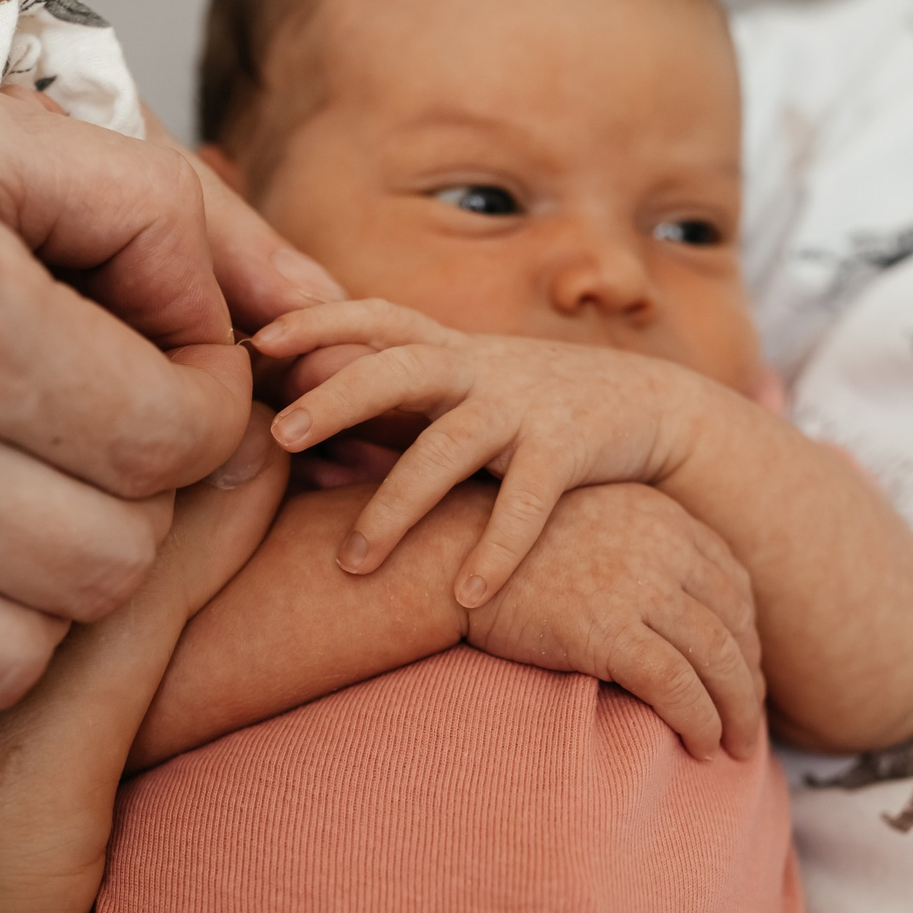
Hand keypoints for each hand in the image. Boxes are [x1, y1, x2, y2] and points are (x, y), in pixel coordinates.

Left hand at [252, 299, 711, 608]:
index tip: (257, 341)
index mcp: (451, 351)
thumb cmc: (535, 407)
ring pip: (449, 447)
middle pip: (398, 369)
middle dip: (337, 397)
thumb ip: (397, 402)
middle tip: (281, 435)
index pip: (376, 316)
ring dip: (397, 505)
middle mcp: (481, 370)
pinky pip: (526, 504)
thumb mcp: (468, 388)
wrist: (654, 406)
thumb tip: (296, 427)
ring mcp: (526, 407)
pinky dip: (496, 552)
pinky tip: (465, 595)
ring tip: (353, 563)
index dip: (317, 320)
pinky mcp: (571, 449)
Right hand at [463, 483, 762, 757]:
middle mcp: (662, 545)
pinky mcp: (610, 629)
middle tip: (749, 723)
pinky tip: (702, 748)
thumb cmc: (506, 556)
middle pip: (735, 623)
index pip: (732, 583)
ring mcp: (638, 586)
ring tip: (736, 748)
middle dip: (749, 680)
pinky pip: (678, 685)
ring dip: (737, 712)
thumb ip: (636, 557)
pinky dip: (699, 721)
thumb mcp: (587, 532)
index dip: (748, 635)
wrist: (446, 558)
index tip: (744, 674)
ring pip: (718, 658)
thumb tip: (667, 613)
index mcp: (661, 517)